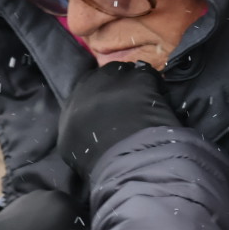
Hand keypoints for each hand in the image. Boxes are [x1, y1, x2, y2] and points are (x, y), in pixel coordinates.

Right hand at [57, 61, 178, 176]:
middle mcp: (91, 82)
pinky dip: (154, 84)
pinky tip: (159, 97)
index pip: (86, 88)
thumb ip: (74, 127)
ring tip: (144, 98)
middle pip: (106, 75)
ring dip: (134, 82)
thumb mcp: (69, 144)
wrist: (118, 156)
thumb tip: (83, 124)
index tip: (108, 106)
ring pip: (126, 71)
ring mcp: (116, 78)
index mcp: (73, 99)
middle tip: (128, 100)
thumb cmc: (91, 157)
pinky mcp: (140, 79)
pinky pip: (148, 75)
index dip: (98, 95)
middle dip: (116, 84)